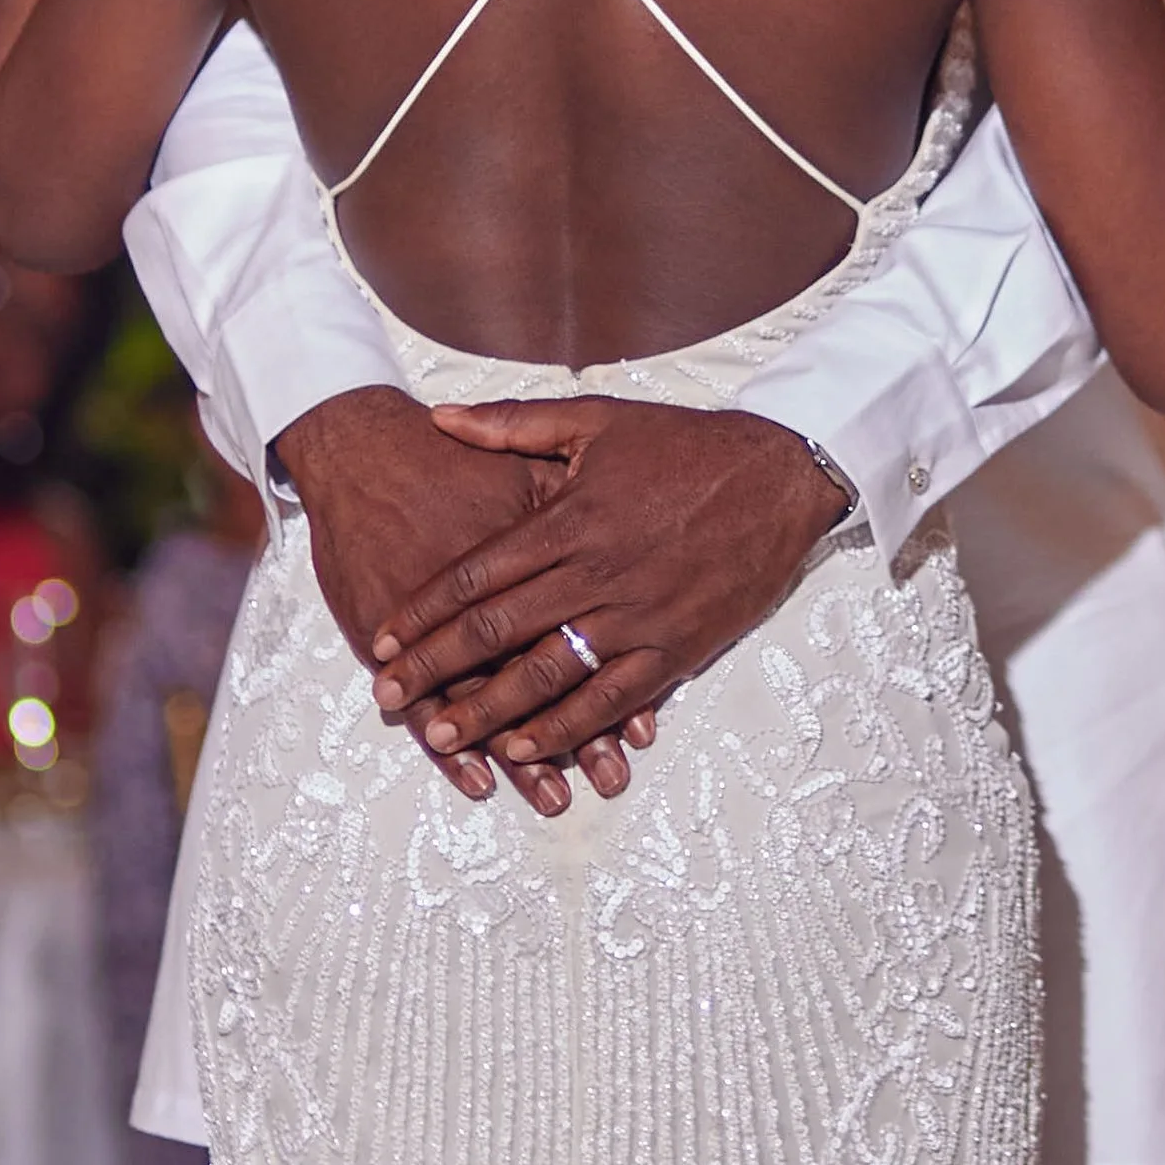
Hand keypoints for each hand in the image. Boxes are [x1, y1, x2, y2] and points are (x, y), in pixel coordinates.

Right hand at [273, 387, 624, 816]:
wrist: (367, 449)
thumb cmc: (454, 461)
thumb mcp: (534, 465)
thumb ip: (583, 507)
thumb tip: (634, 537)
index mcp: (536, 559)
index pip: (580, 637)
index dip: (610, 684)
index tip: (640, 735)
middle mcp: (492, 602)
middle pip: (545, 678)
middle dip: (579, 736)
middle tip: (609, 782)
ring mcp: (438, 627)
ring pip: (489, 703)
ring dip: (525, 755)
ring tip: (556, 799)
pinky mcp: (390, 639)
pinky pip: (426, 706)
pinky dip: (452, 750)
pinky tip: (477, 781)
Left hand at [369, 399, 850, 768]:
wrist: (780, 475)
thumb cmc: (687, 446)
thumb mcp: (596, 421)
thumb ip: (513, 425)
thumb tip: (440, 417)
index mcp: (568, 518)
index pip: (477, 573)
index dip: (425, 610)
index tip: (384, 639)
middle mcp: (594, 573)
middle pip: (497, 630)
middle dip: (436, 668)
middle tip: (389, 698)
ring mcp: (635, 616)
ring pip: (546, 674)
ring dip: (488, 710)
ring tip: (440, 736)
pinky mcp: (674, 648)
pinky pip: (609, 698)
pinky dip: (563, 726)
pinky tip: (524, 747)